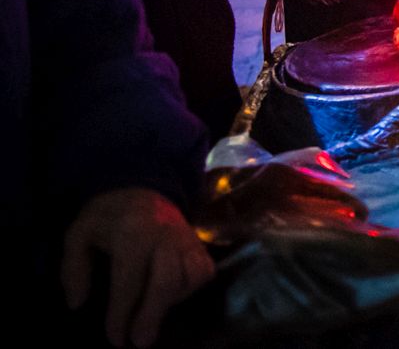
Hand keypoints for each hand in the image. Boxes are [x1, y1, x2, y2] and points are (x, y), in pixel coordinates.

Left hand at [61, 188, 213, 348]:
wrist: (142, 186)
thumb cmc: (109, 216)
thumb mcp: (79, 232)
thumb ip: (73, 267)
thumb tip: (78, 303)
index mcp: (132, 233)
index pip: (129, 280)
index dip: (121, 313)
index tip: (115, 339)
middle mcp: (164, 236)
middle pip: (165, 282)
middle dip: (151, 315)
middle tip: (139, 341)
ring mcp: (186, 238)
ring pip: (189, 277)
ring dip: (171, 303)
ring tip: (152, 318)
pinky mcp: (199, 242)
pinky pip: (204, 270)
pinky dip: (191, 288)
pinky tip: (172, 297)